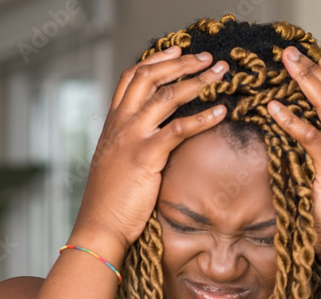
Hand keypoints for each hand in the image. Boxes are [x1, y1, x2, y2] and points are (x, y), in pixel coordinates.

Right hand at [70, 47, 229, 260]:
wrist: (99, 225)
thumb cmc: (110, 201)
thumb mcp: (115, 163)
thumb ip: (129, 144)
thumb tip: (151, 139)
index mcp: (113, 124)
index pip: (131, 77)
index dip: (156, 60)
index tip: (178, 51)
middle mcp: (120, 124)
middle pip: (149, 77)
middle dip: (180, 63)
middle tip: (206, 58)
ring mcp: (132, 138)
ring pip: (166, 96)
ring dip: (197, 81)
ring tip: (220, 73)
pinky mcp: (145, 156)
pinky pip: (179, 129)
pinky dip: (203, 118)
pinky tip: (221, 112)